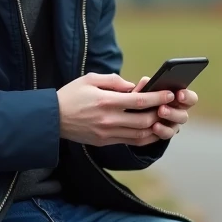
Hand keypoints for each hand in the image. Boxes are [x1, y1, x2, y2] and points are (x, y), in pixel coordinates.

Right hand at [57, 73, 177, 146]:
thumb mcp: (90, 79)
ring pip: (140, 134)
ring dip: (155, 127)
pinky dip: (145, 137)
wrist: (52, 118)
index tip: (170, 94)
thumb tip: (133, 86)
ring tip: (164, 119)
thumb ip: (114, 81)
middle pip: (144, 120)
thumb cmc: (71, 95)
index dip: (158, 98)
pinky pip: (131, 142)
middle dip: (160, 113)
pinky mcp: (105, 142)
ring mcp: (108, 133)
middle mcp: (109, 119)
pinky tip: (152, 130)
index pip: (140, 101)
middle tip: (170, 107)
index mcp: (106, 101)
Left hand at [132, 76, 197, 140]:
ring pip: (176, 127)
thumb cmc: (141, 98)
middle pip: (184, 116)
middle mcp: (178, 113)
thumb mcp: (142, 89)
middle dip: (173, 112)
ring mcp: (172, 125)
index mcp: (178, 99)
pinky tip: (154, 127)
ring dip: (166, 122)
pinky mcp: (163, 134)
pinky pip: (165, 135)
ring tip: (157, 117)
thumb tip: (146, 82)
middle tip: (162, 109)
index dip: (187, 97)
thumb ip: (145, 85)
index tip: (179, 94)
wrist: (131, 116)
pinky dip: (161, 131)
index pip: (190, 98)